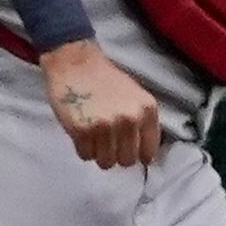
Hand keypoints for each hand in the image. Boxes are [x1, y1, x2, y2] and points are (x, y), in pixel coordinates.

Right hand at [39, 38, 163, 169]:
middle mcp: (130, 119)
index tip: (129, 152)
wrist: (76, 63)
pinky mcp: (82, 130)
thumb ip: (142, 122)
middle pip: (126, 161)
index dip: (138, 155)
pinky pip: (86, 156)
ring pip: (106, 163)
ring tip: (94, 137)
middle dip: (116, 155)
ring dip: (99, 154)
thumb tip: (144, 155)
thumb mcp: (135, 97)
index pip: (148, 151)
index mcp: (147, 110)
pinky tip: (82, 133)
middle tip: (107, 143)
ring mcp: (106, 125)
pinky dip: (83, 149)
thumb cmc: (106, 79)